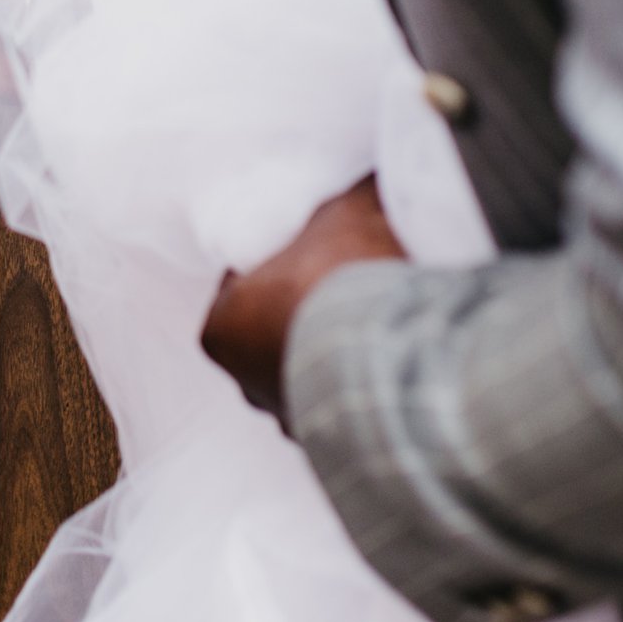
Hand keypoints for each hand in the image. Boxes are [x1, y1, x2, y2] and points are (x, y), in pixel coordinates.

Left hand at [200, 176, 405, 419]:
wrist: (395, 358)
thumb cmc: (346, 280)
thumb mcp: (346, 211)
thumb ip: (350, 192)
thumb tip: (367, 172)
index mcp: (222, 328)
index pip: (239, 286)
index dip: (275, 262)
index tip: (307, 248)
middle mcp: (247, 386)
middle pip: (273, 334)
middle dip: (304, 310)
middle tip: (346, 281)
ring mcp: (295, 421)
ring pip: (312, 376)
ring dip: (339, 353)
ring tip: (380, 323)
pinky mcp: (342, 449)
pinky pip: (352, 408)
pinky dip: (369, 388)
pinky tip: (400, 361)